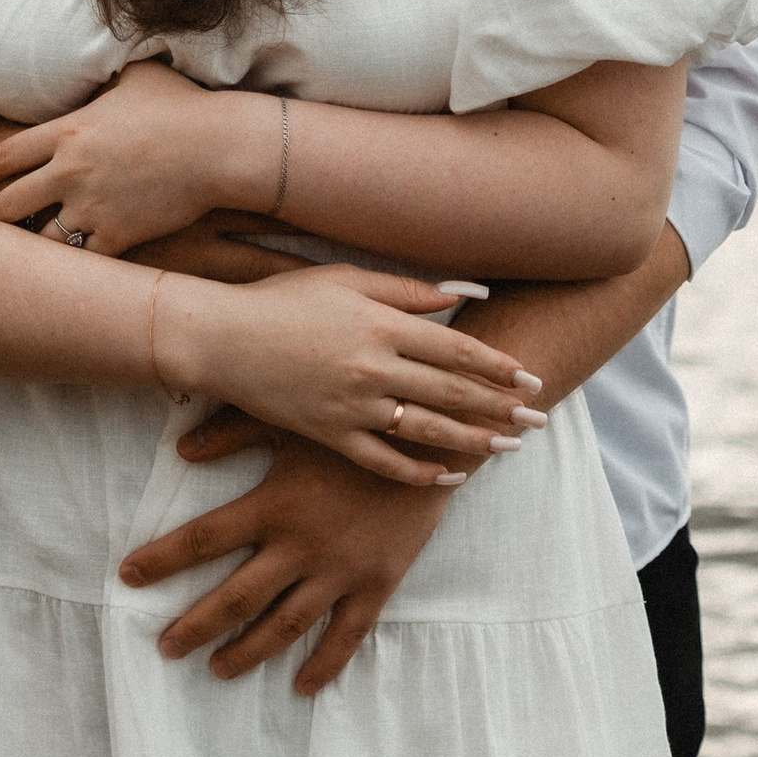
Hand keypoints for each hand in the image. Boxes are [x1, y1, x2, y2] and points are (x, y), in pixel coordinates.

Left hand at [0, 61, 273, 256]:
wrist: (220, 147)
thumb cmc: (181, 105)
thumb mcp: (134, 76)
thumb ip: (102, 76)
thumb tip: (93, 61)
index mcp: (68, 132)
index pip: (3, 156)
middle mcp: (71, 172)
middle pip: (8, 203)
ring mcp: (93, 207)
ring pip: (39, 240)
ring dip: (26, 248)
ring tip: (14, 257)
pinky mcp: (119, 235)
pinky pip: (81, 260)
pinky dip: (71, 267)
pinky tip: (62, 274)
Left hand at [120, 427, 451, 689]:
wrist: (435, 439)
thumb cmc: (356, 422)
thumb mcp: (291, 420)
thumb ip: (232, 432)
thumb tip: (180, 449)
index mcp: (274, 504)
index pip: (203, 539)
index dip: (162, 560)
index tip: (128, 576)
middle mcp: (302, 546)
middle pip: (235, 597)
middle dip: (195, 625)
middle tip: (165, 647)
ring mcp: (340, 571)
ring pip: (283, 625)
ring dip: (247, 652)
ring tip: (218, 670)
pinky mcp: (377, 583)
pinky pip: (346, 635)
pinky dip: (324, 664)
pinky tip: (301, 687)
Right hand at [166, 262, 542, 484]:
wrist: (219, 338)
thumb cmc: (282, 300)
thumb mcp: (345, 279)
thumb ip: (406, 289)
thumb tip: (463, 294)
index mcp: (381, 324)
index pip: (456, 350)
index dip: (498, 367)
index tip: (529, 378)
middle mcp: (372, 367)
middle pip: (452, 394)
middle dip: (500, 408)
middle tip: (538, 419)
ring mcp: (351, 405)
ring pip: (426, 431)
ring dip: (473, 441)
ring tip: (506, 448)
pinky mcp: (328, 434)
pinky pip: (382, 461)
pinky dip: (417, 471)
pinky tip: (447, 477)